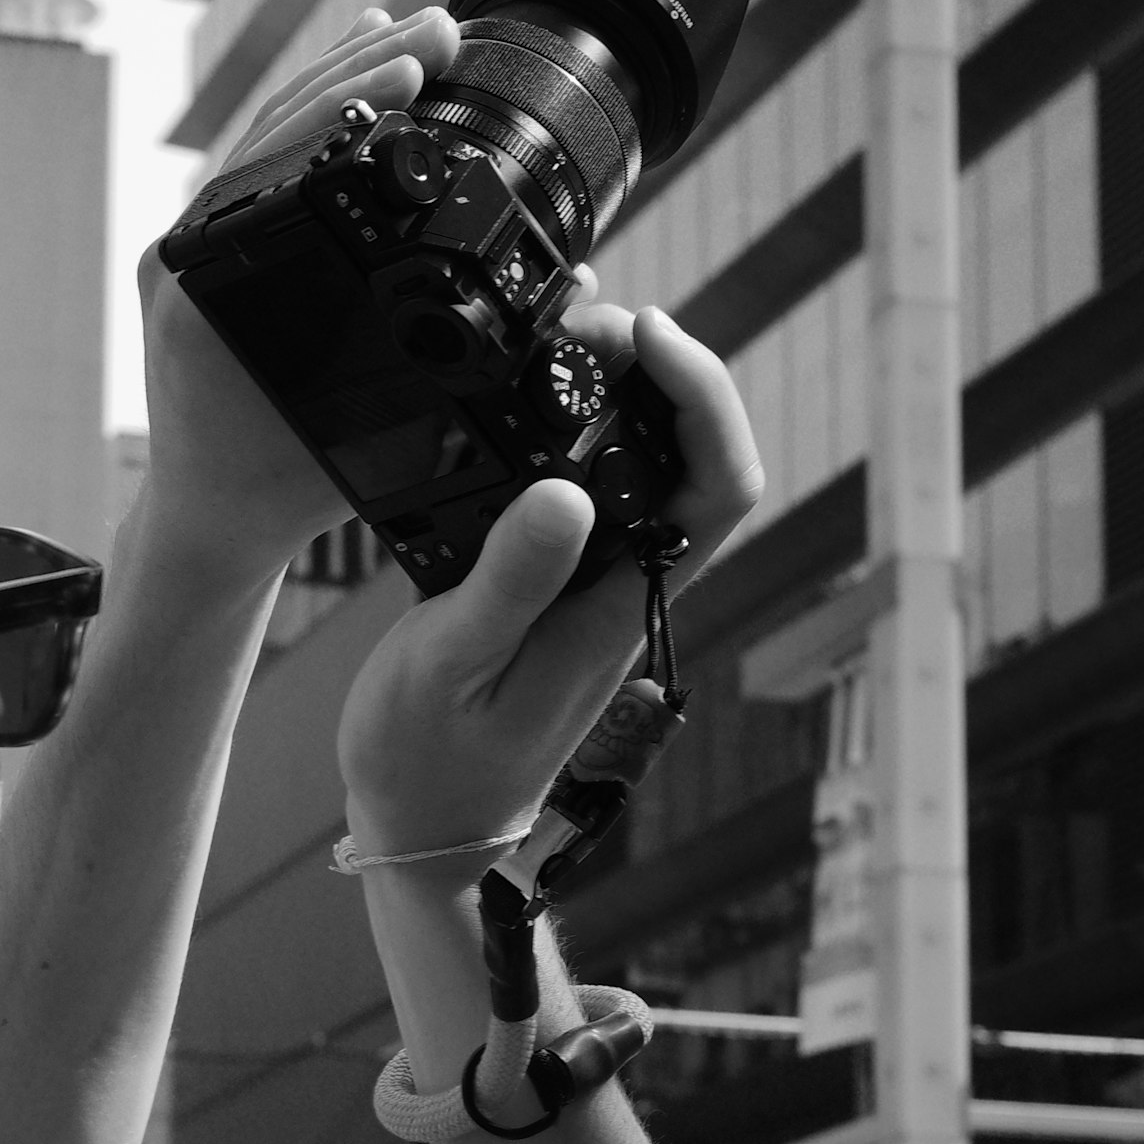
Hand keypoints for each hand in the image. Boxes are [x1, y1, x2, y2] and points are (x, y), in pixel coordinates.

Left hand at [133, 7, 459, 562]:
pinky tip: (375, 73)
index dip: (347, 101)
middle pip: (276, 127)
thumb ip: (466, 379)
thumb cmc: (282, 487)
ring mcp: (199, 246)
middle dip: (361, 68)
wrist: (214, 522)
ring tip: (420, 33)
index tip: (412, 64)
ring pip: (273, 135)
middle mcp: (191, 252)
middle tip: (437, 30)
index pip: (275, 161)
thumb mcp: (368, 440)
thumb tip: (576, 291)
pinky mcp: (216, 248)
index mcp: (206, 287)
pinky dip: (321, 116)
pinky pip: (270, 164)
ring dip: (347, 76)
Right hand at [334, 305, 763, 855]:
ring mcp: (592, 580)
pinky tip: (524, 388)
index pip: (721, 483)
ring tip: (559, 331)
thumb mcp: (453, 665)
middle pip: (695, 452)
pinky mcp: (550, 578)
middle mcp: (624, 580)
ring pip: (644, 460)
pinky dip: (568, 421)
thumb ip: (511, 582)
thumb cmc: (431, 763)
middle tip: (587, 315)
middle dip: (661, 366)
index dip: (704, 392)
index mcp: (619, 602)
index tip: (643, 332)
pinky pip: (586, 480)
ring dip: (618, 387)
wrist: (422, 828)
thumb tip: (566, 491)